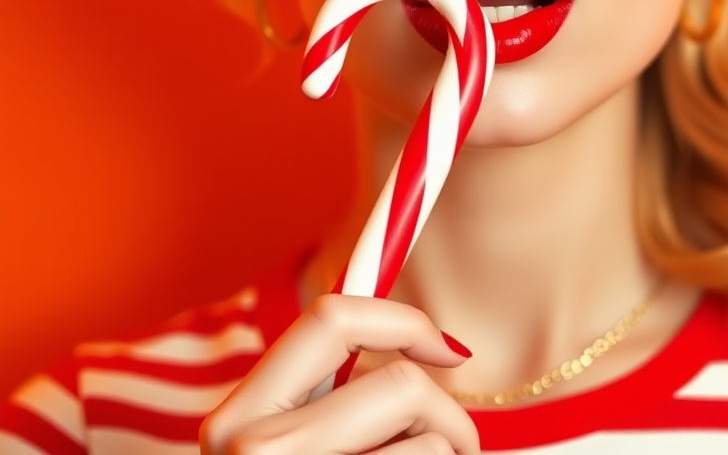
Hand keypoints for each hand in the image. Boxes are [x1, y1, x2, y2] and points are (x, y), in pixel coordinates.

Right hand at [200, 294, 478, 454]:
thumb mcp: (291, 453)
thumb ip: (334, 402)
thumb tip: (440, 346)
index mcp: (239, 420)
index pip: (331, 318)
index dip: (405, 320)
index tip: (450, 351)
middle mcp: (257, 451)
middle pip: (403, 385)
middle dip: (449, 416)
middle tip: (456, 450)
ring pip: (432, 443)